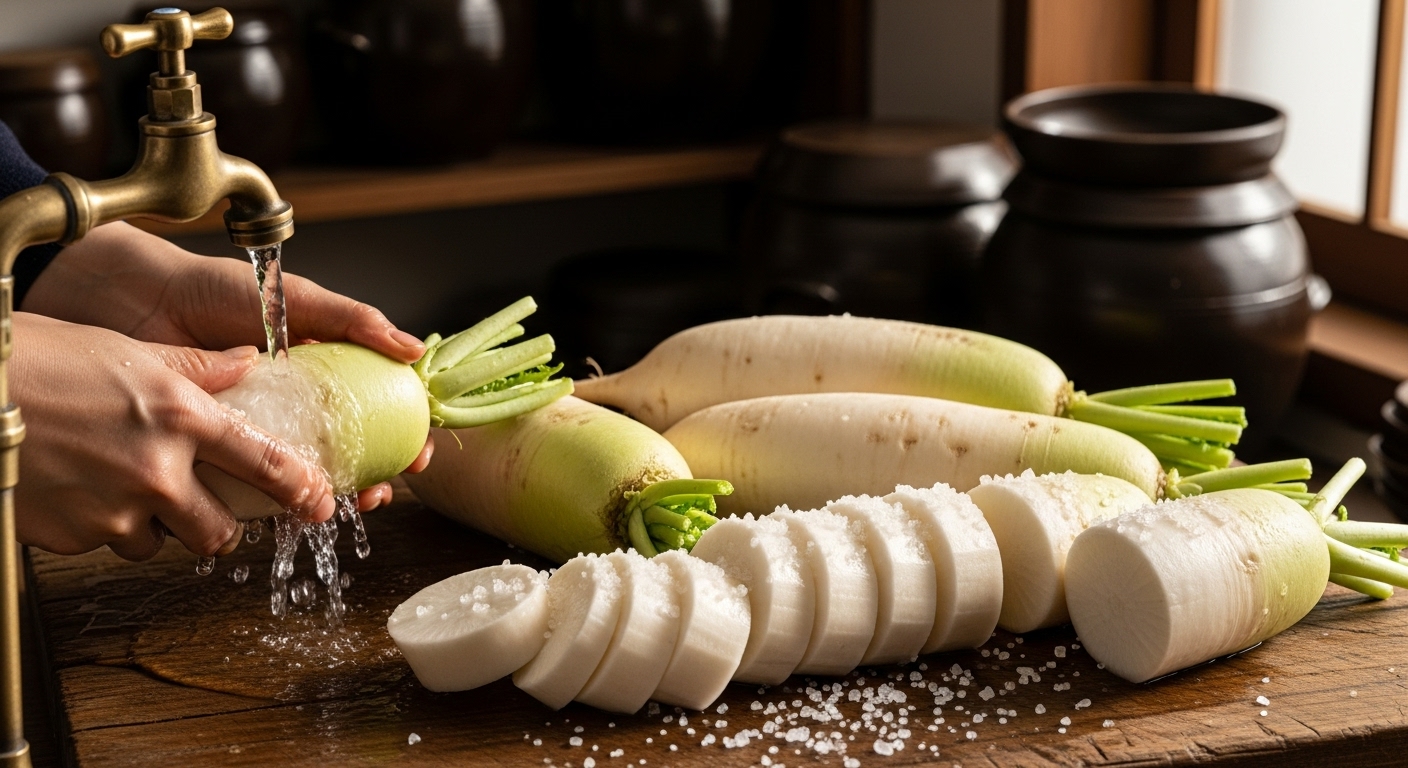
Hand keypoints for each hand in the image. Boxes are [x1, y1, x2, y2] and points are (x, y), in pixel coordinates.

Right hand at [12, 313, 337, 559]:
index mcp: (181, 416)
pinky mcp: (74, 537)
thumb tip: (247, 364)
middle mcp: (157, 469)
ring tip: (121, 484)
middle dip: (219, 525)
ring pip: (160, 541)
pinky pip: (106, 543)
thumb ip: (195, 368)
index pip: (264, 462)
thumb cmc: (39, 360)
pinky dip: (100, 524)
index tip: (318, 502)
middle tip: (206, 509)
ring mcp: (114, 510)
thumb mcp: (128, 351)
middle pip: (220, 530)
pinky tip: (78, 487)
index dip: (299, 488)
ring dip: (154, 524)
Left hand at [22, 222, 432, 510]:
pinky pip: (241, 490)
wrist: (132, 300)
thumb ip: (352, 320)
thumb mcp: (293, 300)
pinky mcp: (206, 456)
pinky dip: (264, 506)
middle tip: (379, 494)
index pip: (370, 411)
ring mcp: (248, 433)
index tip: (418, 455)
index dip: (400, 437)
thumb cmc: (210, 290)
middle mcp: (286, 408)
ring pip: (297, 478)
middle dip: (370, 482)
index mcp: (314, 372)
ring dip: (325, 500)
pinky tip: (279, 512)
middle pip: (342, 455)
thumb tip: (413, 349)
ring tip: (337, 506)